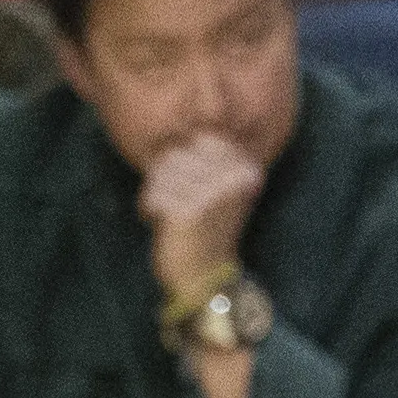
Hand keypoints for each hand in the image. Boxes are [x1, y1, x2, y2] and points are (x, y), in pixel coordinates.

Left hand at [137, 132, 266, 300]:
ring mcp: (215, 194)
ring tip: (173, 213)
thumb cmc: (204, 226)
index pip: (199, 139)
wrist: (205, 276)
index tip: (193, 187)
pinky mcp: (190, 211)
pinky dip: (149, 208)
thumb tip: (178, 122)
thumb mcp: (217, 185)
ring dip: (157, 193)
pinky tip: (164, 223)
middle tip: (180, 203)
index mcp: (247, 168)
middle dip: (167, 178)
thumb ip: (206, 154)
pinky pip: (153, 193)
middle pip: (177, 154)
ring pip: (161, 171)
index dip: (184, 160)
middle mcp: (236, 179)